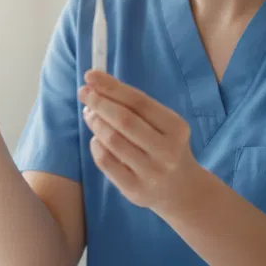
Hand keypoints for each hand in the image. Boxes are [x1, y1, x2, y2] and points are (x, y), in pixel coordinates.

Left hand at [77, 70, 204, 212]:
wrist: (181, 189)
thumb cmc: (165, 147)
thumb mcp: (162, 124)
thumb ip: (135, 106)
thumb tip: (96, 85)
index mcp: (176, 128)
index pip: (139, 102)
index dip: (112, 87)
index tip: (91, 75)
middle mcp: (166, 151)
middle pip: (124, 121)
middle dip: (99, 103)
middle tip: (84, 92)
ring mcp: (151, 173)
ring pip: (112, 141)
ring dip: (96, 123)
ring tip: (90, 113)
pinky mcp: (135, 190)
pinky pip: (106, 162)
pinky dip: (96, 145)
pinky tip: (97, 138)